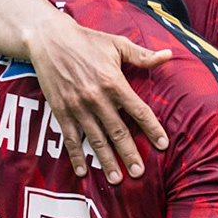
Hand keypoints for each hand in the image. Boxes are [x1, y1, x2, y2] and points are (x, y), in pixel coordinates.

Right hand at [28, 14, 173, 183]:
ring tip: (116, 179)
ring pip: (95, 139)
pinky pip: (70, 138)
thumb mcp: (117, 44)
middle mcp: (96, 98)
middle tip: (139, 173)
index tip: (163, 145)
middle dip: (129, 154)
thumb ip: (143, 55)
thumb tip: (169, 55)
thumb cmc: (87, 40)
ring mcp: (77, 106)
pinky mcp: (61, 111)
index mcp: (113, 82)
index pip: (138, 111)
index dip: (152, 129)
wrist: (48, 39)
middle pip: (118, 131)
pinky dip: (76, 156)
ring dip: (106, 160)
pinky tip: (82, 171)